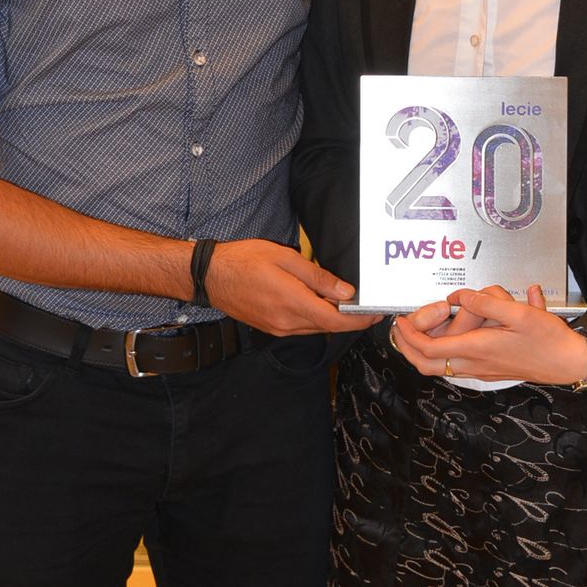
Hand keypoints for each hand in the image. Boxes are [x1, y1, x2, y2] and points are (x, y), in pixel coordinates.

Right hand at [206, 239, 356, 335]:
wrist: (210, 277)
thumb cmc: (244, 261)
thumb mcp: (285, 258)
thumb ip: (317, 277)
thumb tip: (345, 292)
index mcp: (293, 303)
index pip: (336, 320)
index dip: (360, 320)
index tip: (376, 313)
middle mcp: (287, 322)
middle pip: (329, 327)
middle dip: (350, 318)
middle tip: (366, 304)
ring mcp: (278, 328)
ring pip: (316, 328)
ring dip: (332, 318)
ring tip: (344, 302)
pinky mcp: (272, 328)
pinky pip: (301, 327)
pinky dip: (315, 318)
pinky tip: (318, 303)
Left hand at [393, 283, 586, 383]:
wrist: (568, 362)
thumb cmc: (548, 340)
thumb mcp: (519, 313)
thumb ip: (487, 303)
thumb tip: (462, 297)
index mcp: (477, 349)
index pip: (429, 348)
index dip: (409, 336)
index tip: (401, 321)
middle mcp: (475, 364)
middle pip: (427, 365)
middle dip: (407, 349)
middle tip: (400, 330)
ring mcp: (481, 370)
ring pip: (440, 367)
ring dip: (423, 352)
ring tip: (419, 332)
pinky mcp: (489, 370)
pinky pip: (455, 366)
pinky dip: (441, 354)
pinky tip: (449, 337)